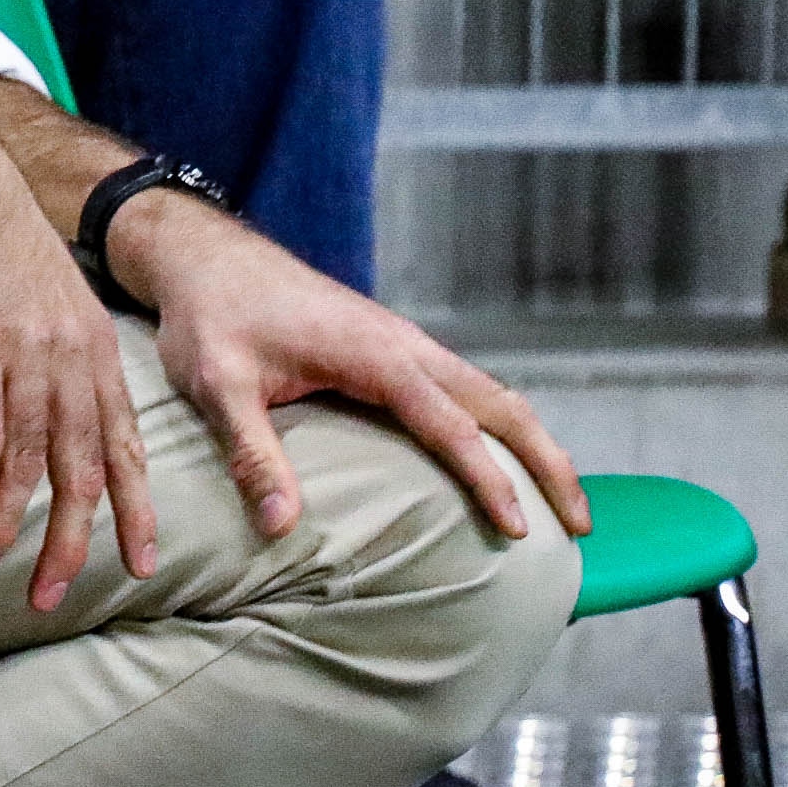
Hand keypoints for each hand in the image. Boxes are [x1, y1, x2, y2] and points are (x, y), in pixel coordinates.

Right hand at [0, 109, 153, 608]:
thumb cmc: (9, 254)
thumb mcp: (57, 312)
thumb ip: (64, 367)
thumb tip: (55, 424)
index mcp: (98, 363)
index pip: (126, 450)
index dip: (135, 510)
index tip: (143, 563)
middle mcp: (74, 367)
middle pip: (83, 472)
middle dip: (75, 540)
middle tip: (58, 594)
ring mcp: (29, 358)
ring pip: (32, 460)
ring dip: (10, 523)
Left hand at [129, 200, 585, 551]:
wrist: (205, 256)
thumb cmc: (209, 317)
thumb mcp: (216, 386)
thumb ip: (251, 454)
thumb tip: (281, 528)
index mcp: (375, 354)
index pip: (451, 425)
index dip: (489, 479)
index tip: (519, 530)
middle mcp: (406, 346)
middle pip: (502, 404)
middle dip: (548, 462)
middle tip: (582, 525)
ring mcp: (406, 344)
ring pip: (492, 394)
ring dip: (532, 444)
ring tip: (562, 505)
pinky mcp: (395, 349)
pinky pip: (465, 389)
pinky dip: (499, 426)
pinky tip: (502, 463)